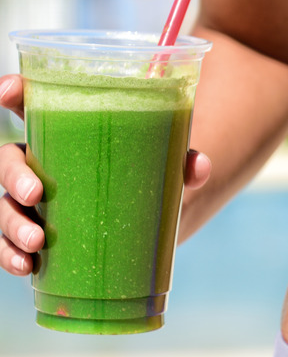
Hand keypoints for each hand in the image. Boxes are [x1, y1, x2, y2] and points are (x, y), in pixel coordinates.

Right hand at [0, 74, 210, 275]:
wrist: (151, 222)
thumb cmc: (149, 178)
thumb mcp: (167, 166)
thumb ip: (183, 162)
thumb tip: (199, 167)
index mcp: (64, 133)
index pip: (30, 105)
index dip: (13, 92)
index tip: (8, 91)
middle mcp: (41, 164)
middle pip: (8, 160)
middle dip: (13, 175)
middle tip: (36, 192)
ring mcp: (35, 202)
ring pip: (5, 206)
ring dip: (12, 224)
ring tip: (37, 242)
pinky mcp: (38, 235)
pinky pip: (10, 245)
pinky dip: (11, 255)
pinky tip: (28, 266)